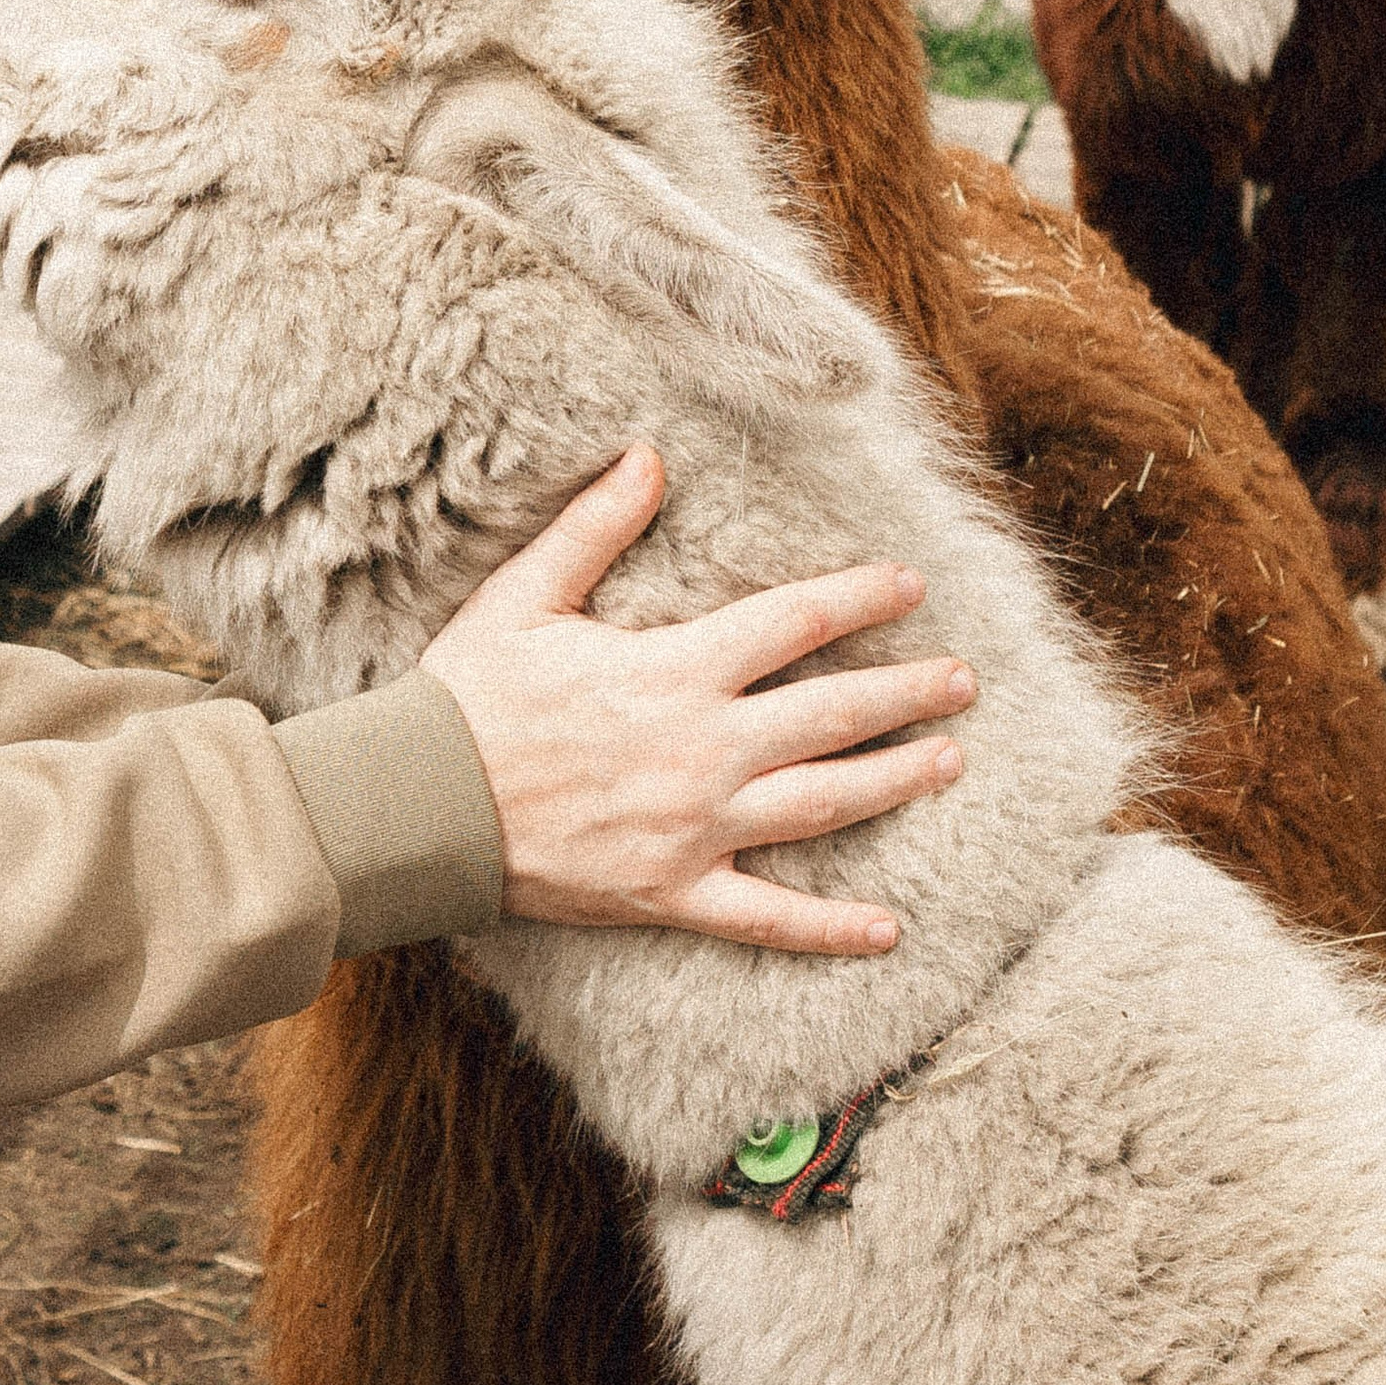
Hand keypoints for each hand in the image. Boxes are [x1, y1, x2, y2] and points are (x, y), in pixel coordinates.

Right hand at [418, 446, 972, 954]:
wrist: (420, 807)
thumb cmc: (468, 696)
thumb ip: (595, 527)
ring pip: (822, 805)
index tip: (912, 584)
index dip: (861, 599)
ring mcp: (695, 828)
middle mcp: (704, 749)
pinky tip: (889, 929)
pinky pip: (768, 917)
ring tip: (950, 762)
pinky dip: (831, 928)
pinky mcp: (673, 894)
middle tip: (966, 681)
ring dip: (895, 781)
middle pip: (833, 714)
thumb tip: (649, 455)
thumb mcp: (526, 595)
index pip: (795, 623)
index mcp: (675, 670)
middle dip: (908, 693)